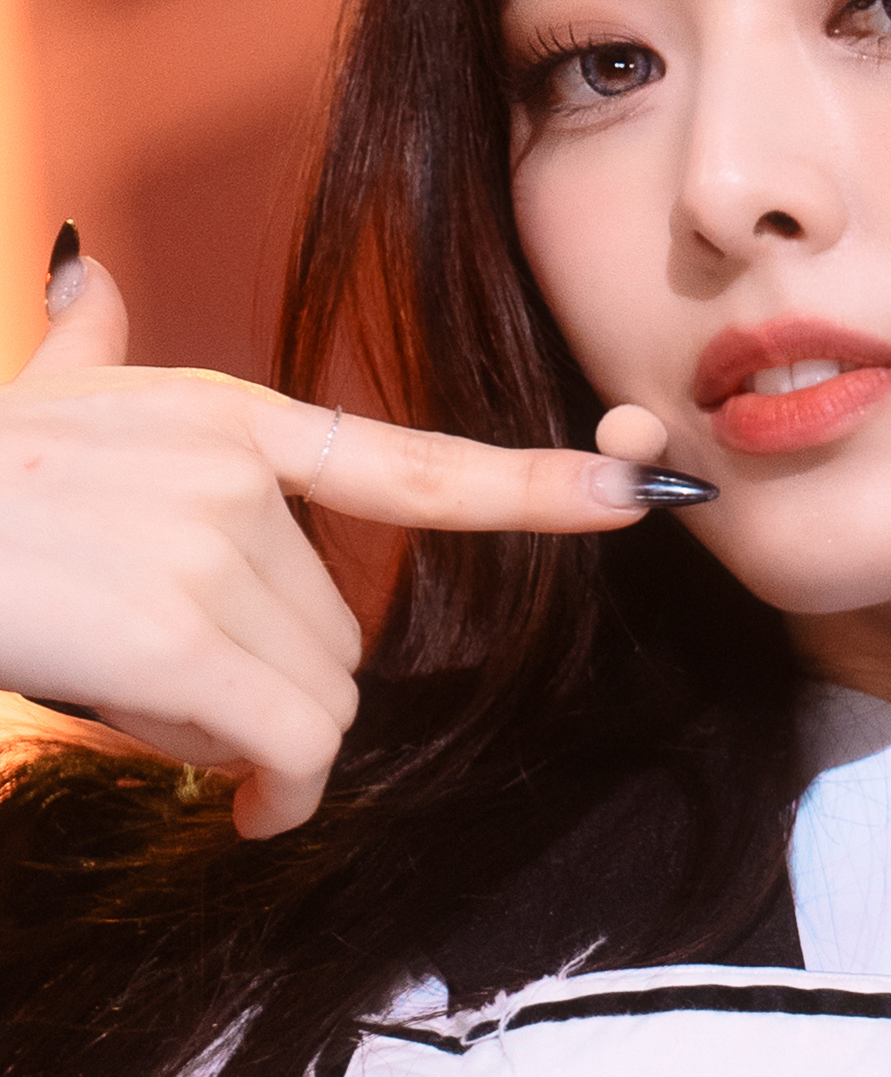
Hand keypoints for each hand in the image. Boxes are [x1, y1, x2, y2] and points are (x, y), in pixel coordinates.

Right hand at [1, 246, 704, 838]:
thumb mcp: (31, 406)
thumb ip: (83, 353)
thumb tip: (89, 271)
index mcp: (222, 420)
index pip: (409, 464)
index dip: (536, 485)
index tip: (644, 489)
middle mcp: (233, 472)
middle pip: (343, 643)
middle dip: (271, 690)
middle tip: (157, 683)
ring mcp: (207, 546)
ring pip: (314, 705)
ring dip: (239, 739)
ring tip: (126, 694)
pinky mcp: (176, 634)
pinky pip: (289, 751)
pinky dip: (272, 797)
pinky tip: (227, 805)